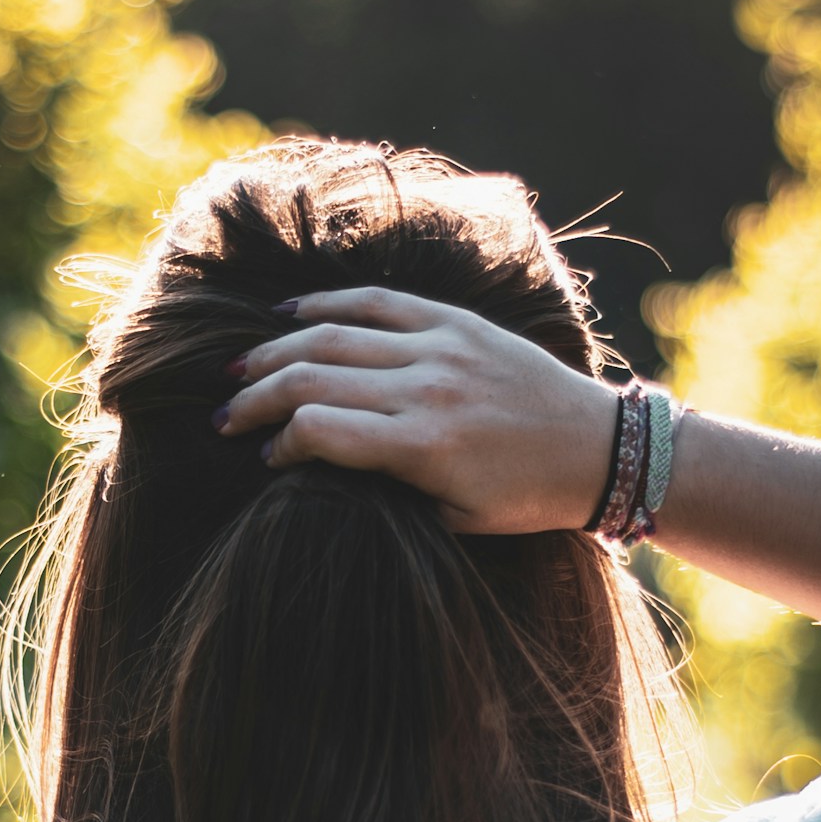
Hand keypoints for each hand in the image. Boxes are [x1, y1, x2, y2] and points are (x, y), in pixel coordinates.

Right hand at [215, 287, 619, 534]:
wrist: (597, 448)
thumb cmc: (525, 498)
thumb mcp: (454, 518)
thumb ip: (388, 491)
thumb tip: (321, 465)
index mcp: (424, 446)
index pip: (319, 432)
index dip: (278, 445)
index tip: (266, 459)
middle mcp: (426, 389)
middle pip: (312, 379)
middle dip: (256, 399)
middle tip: (224, 417)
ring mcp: (441, 348)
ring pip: (333, 336)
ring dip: (276, 352)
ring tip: (239, 371)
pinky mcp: (457, 322)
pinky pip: (377, 302)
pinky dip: (327, 305)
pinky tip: (289, 315)